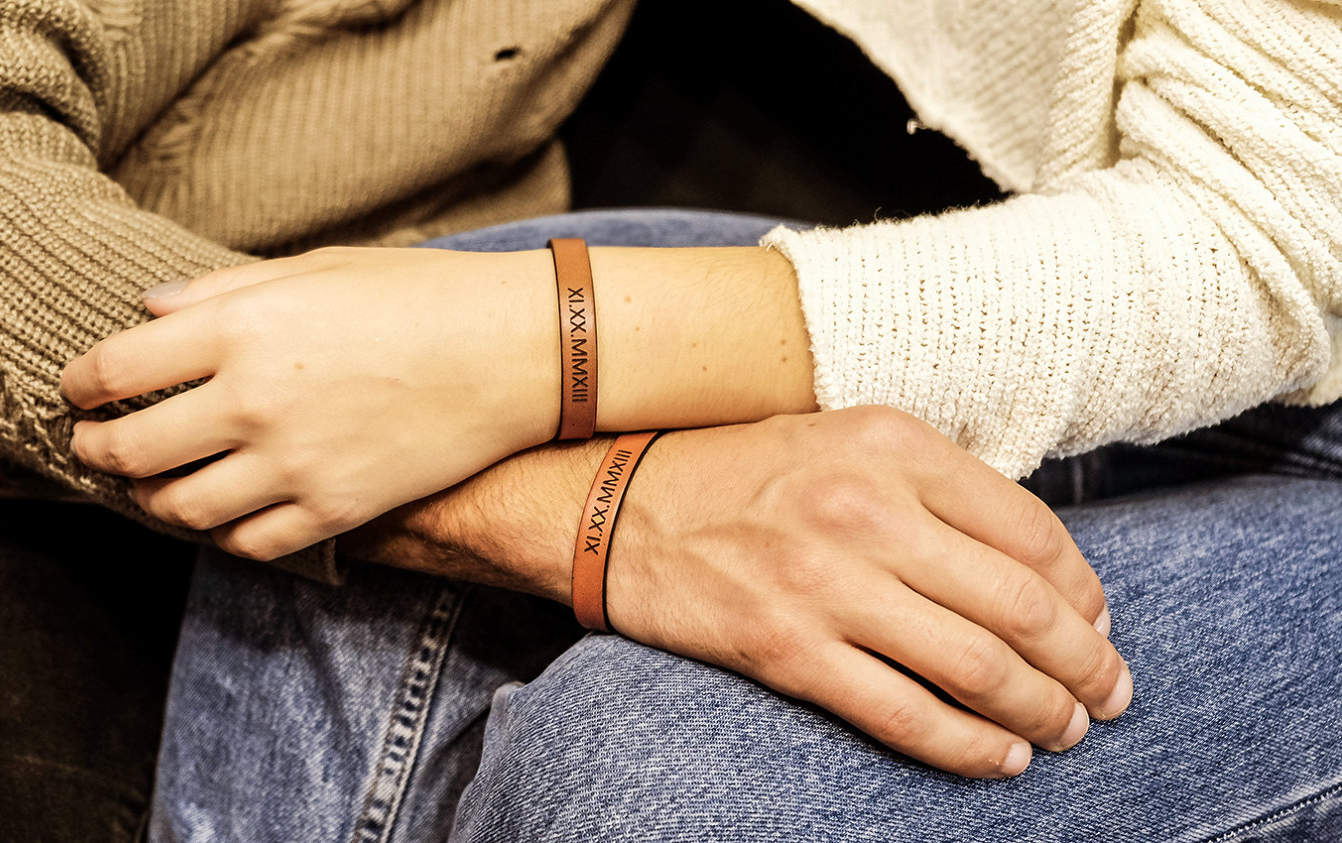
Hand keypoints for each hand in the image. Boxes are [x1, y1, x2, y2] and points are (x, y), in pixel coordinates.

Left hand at [60, 247, 559, 558]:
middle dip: (97, 450)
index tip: (78, 390)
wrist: (513, 353)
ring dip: (153, 499)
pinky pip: (249, 544)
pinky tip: (225, 514)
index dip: (79, 385)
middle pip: (131, 449)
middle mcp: (254, 401)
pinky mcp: (335, 509)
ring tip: (155, 486)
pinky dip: (222, 534)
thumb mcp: (317, 269)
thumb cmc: (419, 295)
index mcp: (242, 328)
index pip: (114, 368)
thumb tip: (150, 309)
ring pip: (181, 508)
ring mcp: (294, 464)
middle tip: (94, 446)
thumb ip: (224, 291)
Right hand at [602, 408, 1128, 777]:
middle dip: (1086, 665)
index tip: (1098, 625)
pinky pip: (903, 714)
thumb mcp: (844, 440)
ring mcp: (824, 583)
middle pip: (1021, 605)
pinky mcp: (784, 648)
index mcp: (892, 445)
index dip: (1087, 593)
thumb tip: (1037, 568)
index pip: (1034, 530)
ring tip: (1065, 731)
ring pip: (976, 667)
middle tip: (1110, 695)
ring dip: (1042, 712)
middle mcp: (865, 507)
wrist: (617, 507)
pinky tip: (1000, 758)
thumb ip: (936, 486)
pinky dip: (968, 748)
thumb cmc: (742, 474)